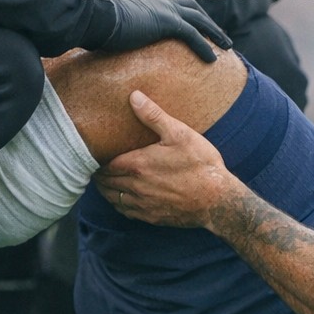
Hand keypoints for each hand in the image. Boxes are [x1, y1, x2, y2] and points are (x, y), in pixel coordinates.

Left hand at [94, 90, 232, 226]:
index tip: (96, 153)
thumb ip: (153, 115)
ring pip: (113, 198)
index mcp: (138, 164)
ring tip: (106, 180)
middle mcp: (135, 186)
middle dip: (100, 174)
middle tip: (98, 165)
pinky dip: (119, 204)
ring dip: (106, 189)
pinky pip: (126, 212)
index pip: (105, 164)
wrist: (217, 199)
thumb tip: (134, 96)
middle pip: (105, 182)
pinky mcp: (152, 217)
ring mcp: (143, 205)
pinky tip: (123, 198)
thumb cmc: (200, 164)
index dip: (98, 159)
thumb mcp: (179, 133)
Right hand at [102, 0, 231, 59]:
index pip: (175, 5)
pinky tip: (214, 60)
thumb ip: (117, 28)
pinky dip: (205, 47)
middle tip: (220, 35)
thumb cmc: (95, 23)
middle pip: (193, 8)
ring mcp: (165, 10)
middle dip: (208, 21)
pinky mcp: (168, 22)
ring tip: (227, 47)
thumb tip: (106, 39)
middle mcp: (160, 1)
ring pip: (199, 21)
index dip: (189, 14)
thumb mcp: (110, 24)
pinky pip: (193, 36)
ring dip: (215, 33)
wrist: (94, 17)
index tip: (197, 23)